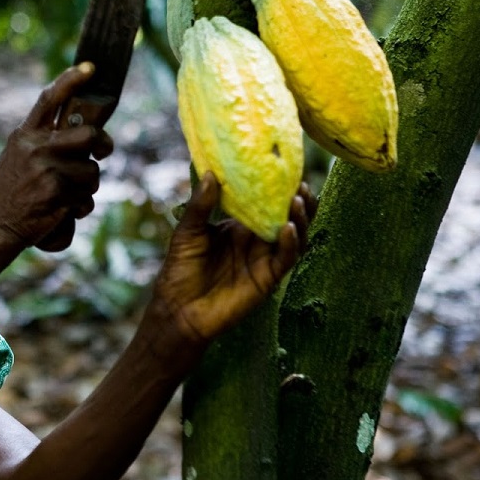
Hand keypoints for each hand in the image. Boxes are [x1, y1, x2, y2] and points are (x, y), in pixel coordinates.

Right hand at [0, 63, 113, 250]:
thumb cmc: (9, 193)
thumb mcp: (18, 157)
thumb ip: (44, 141)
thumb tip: (87, 132)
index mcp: (25, 135)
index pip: (49, 99)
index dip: (71, 80)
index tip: (90, 67)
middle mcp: (35, 148)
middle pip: (88, 134)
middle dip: (102, 144)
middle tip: (102, 152)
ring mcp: (46, 169)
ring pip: (92, 172)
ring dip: (87, 187)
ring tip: (66, 196)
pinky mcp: (56, 193)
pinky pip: (86, 198)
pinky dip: (80, 208)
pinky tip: (62, 212)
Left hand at [148, 172, 316, 347]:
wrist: (179, 309)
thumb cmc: (180, 270)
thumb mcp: (188, 232)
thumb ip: (200, 206)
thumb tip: (210, 174)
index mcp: (238, 226)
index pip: (264, 203)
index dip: (277, 189)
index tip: (285, 170)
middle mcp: (255, 241)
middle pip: (286, 217)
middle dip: (298, 201)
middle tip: (301, 185)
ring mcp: (263, 259)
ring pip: (293, 237)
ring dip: (300, 219)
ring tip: (298, 201)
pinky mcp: (267, 278)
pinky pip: (285, 259)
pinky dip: (290, 243)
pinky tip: (288, 228)